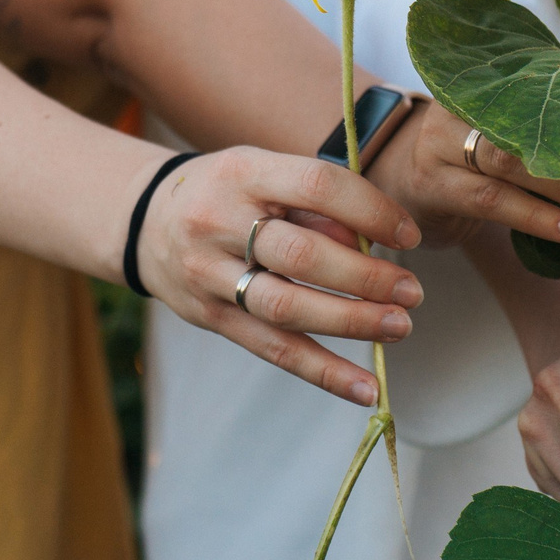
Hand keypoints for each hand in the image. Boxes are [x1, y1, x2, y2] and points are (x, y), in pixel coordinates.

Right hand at [135, 146, 423, 407]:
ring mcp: (209, 275)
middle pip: (301, 256)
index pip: (316, 185)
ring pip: (286, 308)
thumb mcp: (264, 172)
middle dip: (365, 277)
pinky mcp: (211, 319)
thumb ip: (315, 202)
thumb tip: (373, 243)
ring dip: (351, 322)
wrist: (146, 222)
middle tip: (412, 291)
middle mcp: (219, 222)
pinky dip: (323, 372)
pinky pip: (272, 350)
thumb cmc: (228, 192)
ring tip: (400, 326)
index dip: (369, 210)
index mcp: (242, 172)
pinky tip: (365, 388)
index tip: (408, 234)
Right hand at [370, 100, 559, 249]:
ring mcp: (440, 147)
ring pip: (509, 169)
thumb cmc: (470, 148)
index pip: (541, 95)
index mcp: (484, 83)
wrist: (400, 177)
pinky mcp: (433, 187)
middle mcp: (458, 107)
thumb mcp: (498, 123)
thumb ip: (545, 116)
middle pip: (526, 131)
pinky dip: (535, 218)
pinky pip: (490, 201)